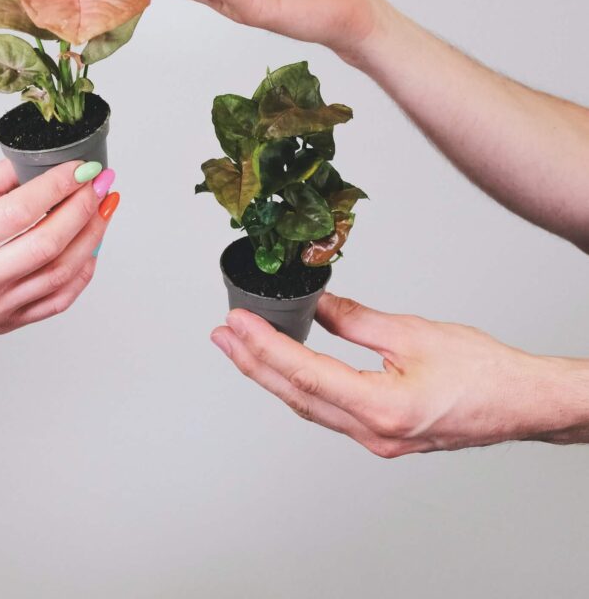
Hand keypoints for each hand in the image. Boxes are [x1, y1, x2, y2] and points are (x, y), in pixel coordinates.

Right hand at [0, 158, 117, 351]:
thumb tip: (35, 159)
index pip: (20, 211)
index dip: (59, 185)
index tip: (81, 166)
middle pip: (49, 244)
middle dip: (84, 207)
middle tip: (102, 181)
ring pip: (61, 274)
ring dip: (92, 236)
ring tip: (104, 207)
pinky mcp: (7, 323)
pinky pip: (58, 300)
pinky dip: (82, 272)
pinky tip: (91, 247)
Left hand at [210, 294, 588, 454]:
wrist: (521, 402)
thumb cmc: (483, 372)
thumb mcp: (412, 333)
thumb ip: (356, 319)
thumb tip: (318, 304)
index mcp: (381, 409)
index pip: (304, 373)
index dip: (264, 346)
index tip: (237, 323)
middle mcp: (374, 433)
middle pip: (296, 396)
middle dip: (253, 363)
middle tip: (223, 334)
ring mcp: (377, 439)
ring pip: (309, 406)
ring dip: (271, 375)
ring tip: (241, 346)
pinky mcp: (383, 433)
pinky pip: (329, 410)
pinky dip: (301, 385)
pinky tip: (287, 365)